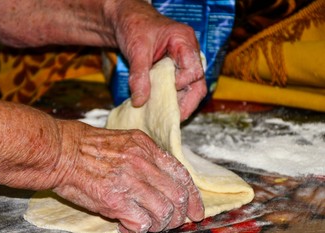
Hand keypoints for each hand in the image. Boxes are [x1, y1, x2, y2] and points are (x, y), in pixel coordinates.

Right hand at [51, 121, 203, 232]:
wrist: (61, 151)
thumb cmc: (88, 147)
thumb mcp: (124, 141)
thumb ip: (146, 157)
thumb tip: (164, 179)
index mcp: (146, 148)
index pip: (181, 175)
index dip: (193, 197)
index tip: (196, 211)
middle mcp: (142, 164)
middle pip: (177, 197)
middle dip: (179, 215)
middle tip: (171, 222)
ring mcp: (130, 182)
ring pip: (164, 213)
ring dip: (159, 224)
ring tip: (146, 223)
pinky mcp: (115, 200)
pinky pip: (142, 223)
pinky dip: (138, 230)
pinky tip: (127, 226)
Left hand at [113, 1, 206, 120]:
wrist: (126, 20)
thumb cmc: (134, 26)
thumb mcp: (136, 49)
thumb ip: (139, 75)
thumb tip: (140, 101)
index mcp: (184, 41)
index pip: (193, 70)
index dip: (181, 84)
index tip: (164, 90)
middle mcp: (189, 53)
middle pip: (198, 84)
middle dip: (187, 104)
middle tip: (172, 119)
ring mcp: (183, 64)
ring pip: (190, 90)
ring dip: (179, 104)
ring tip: (165, 118)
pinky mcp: (174, 72)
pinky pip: (178, 90)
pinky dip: (170, 100)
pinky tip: (160, 110)